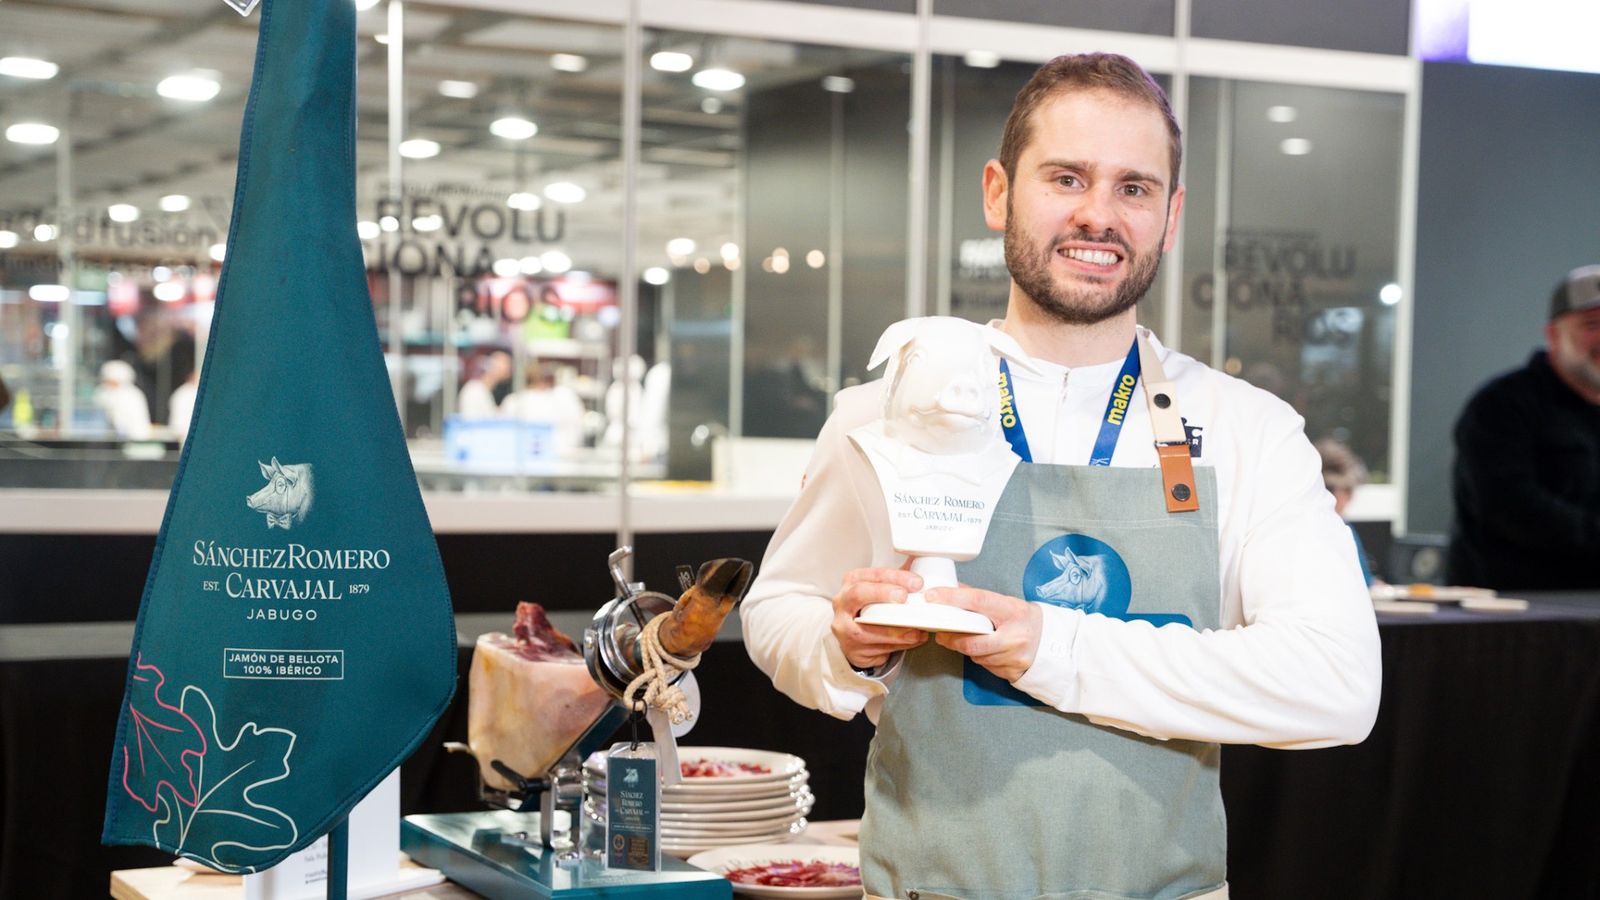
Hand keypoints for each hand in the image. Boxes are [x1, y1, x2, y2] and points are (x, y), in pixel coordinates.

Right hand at [831, 566, 929, 669]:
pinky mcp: (853, 648)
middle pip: (859, 594)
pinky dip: (899, 645)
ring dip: (897, 630)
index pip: (873, 574)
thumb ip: (897, 578)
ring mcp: (844, 627)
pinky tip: (913, 640)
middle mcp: (842, 602)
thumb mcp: (878, 588)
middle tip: (906, 598)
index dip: (896, 577)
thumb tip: (921, 561)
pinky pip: (877, 648)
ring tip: (917, 629)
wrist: (853, 636)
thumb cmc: (869, 608)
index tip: (916, 582)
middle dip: (883, 594)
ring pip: (868, 628)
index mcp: (852, 582)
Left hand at [928, 586, 1042, 682]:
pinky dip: (978, 657)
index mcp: (1014, 611)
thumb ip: (981, 599)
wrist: (1052, 643)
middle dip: (951, 638)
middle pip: (973, 641)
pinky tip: (982, 650)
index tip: (933, 596)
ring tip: (961, 639)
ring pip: (976, 655)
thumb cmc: (1026, 620)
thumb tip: (953, 588)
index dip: (953, 598)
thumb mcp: (1008, 604)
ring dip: (964, 648)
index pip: (978, 601)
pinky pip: (985, 666)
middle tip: (939, 632)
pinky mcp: (1012, 671)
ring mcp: (1014, 656)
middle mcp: (1015, 635)